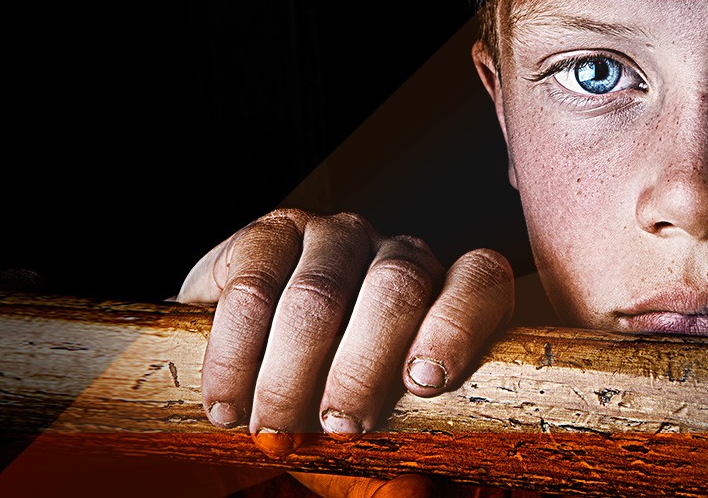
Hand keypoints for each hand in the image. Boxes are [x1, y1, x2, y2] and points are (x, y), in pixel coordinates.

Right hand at [176, 208, 513, 455]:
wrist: (256, 388)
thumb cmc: (336, 418)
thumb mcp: (379, 454)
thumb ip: (404, 475)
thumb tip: (416, 496)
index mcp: (448, 295)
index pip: (479, 281)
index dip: (458, 324)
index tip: (424, 384)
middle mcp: (398, 255)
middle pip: (397, 286)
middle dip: (362, 368)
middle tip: (337, 428)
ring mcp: (334, 237)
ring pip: (318, 291)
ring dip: (290, 371)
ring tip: (273, 426)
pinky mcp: (269, 236)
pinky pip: (251, 285)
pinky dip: (235, 354)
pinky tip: (228, 401)